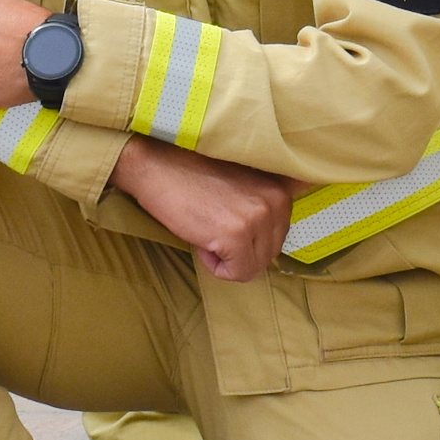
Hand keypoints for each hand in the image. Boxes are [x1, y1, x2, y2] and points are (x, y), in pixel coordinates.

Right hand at [111, 137, 296, 281]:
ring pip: (255, 267)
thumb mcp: (244, 186)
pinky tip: (203, 240)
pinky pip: (237, 273)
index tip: (226, 221)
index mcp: (281, 189)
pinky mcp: (237, 234)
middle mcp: (277, 201)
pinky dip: (217, 267)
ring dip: (229, 259)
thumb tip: (268, 241)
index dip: (249, 239)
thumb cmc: (195, 177)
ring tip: (208, 230)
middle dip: (241, 252)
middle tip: (214, 227)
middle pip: (269, 255)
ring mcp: (259, 217)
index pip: (277, 237)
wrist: (158, 166)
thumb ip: (264, 207)